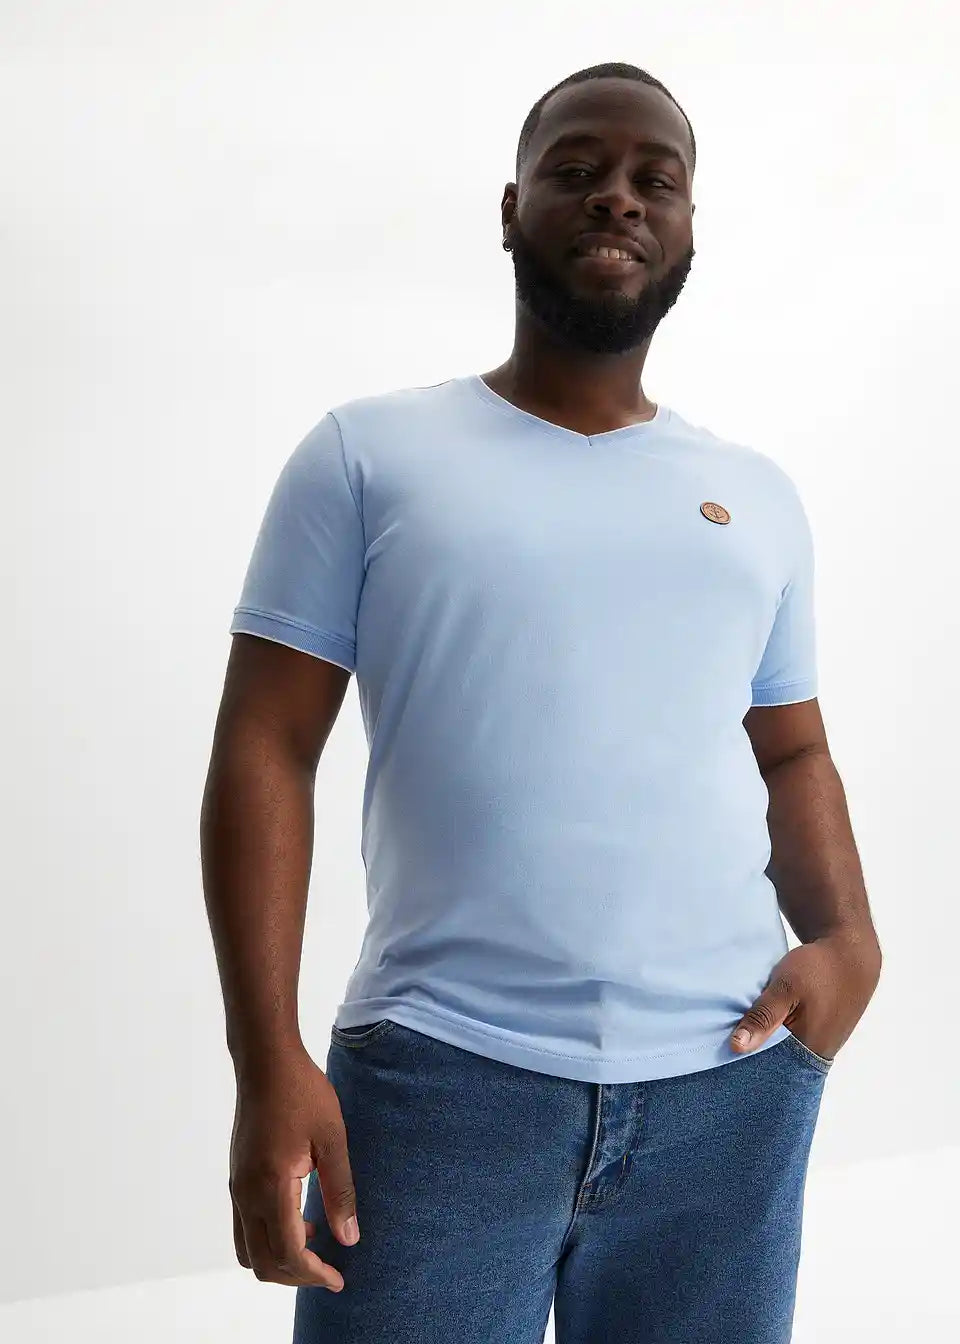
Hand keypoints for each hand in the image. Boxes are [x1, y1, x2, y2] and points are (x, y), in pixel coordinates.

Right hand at [229, 1047, 359, 1290]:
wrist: (266, 1062)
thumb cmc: (303, 1092)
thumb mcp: (332, 1139)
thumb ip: (340, 1191)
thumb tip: (349, 1239)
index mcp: (271, 1186)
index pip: (288, 1253)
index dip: (314, 1275)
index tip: (339, 1278)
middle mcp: (246, 1194)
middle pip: (262, 1263)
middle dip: (296, 1276)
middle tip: (328, 1270)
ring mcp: (237, 1187)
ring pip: (247, 1250)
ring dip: (278, 1260)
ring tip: (314, 1243)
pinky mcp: (236, 1177)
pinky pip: (244, 1227)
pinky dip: (267, 1239)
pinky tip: (297, 1217)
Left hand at [729, 932, 881, 1058]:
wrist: (851, 956)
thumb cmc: (818, 969)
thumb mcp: (786, 986)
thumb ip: (763, 1016)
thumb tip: (736, 1046)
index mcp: (806, 1050)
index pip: (766, 1070)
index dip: (742, 1063)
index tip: (719, 1054)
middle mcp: (814, 1055)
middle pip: (773, 1063)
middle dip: (751, 1054)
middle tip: (724, 1038)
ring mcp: (819, 1046)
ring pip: (781, 1051)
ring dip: (763, 1042)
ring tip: (738, 1030)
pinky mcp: (819, 1035)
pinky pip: (790, 1042)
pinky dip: (775, 1034)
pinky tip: (759, 1022)